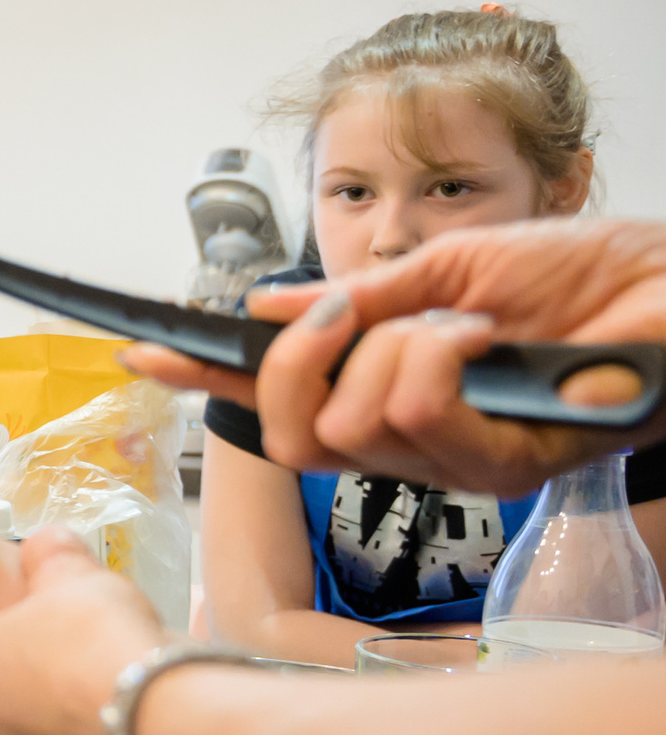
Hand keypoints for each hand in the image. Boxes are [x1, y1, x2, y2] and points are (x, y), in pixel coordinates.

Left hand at [0, 531, 166, 734]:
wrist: (154, 718)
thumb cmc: (94, 640)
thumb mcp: (70, 574)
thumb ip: (49, 555)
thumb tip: (46, 545)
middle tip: (32, 647)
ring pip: (12, 728)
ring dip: (35, 704)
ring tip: (79, 671)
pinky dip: (71, 728)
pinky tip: (107, 701)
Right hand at [125, 216, 665, 494]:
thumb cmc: (592, 277)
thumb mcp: (452, 266)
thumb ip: (361, 296)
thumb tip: (267, 305)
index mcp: (392, 396)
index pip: (279, 402)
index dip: (208, 380)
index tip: (141, 349)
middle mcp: (414, 446)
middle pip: (290, 440)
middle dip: (294, 362)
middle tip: (345, 311)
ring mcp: (455, 466)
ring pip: (346, 430)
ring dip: (392, 349)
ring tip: (462, 320)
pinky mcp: (503, 468)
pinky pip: (414, 416)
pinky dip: (434, 357)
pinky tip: (483, 336)